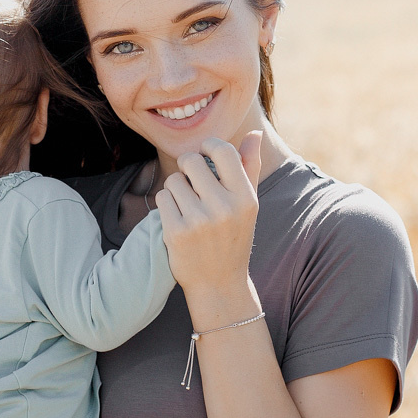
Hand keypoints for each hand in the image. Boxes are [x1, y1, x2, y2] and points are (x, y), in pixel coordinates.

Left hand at [155, 134, 261, 323]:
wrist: (219, 283)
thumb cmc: (234, 237)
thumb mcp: (249, 204)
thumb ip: (250, 167)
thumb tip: (254, 134)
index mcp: (245, 198)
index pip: (222, 150)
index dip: (208, 146)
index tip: (205, 154)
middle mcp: (224, 208)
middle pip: (190, 161)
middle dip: (187, 168)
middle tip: (193, 183)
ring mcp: (199, 221)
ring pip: (173, 180)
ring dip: (176, 188)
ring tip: (188, 205)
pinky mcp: (176, 233)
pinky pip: (162, 198)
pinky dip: (167, 205)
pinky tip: (178, 218)